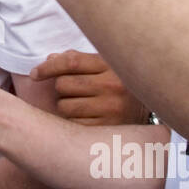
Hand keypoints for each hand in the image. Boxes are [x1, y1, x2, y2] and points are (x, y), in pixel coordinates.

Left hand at [30, 50, 147, 125]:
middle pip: (63, 85)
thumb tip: (50, 59)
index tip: (34, 73)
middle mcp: (113, 86)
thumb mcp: (105, 66)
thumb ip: (78, 61)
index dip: (47, 67)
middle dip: (61, 87)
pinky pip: (74, 124)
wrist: (154, 110)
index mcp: (111, 66)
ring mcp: (112, 109)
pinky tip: (86, 118)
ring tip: (81, 104)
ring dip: (66, 105)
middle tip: (73, 91)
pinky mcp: (108, 129)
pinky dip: (74, 121)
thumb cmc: (120, 85)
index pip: (70, 62)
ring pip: (65, 106)